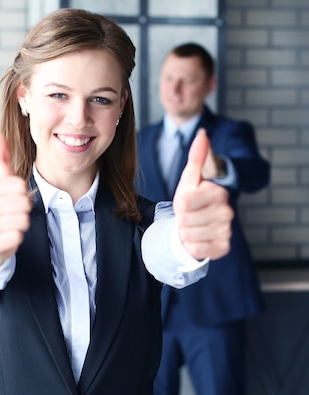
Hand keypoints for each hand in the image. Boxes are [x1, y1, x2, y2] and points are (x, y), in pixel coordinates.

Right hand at [0, 133, 31, 268]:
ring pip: (21, 221)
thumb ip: (2, 160)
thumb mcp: (1, 184)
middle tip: (16, 213)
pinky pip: (16, 238)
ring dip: (23, 223)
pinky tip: (10, 236)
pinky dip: (18, 237)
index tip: (14, 197)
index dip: (23, 192)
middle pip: (22, 203)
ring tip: (13, 224)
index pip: (19, 185)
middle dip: (25, 209)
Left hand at [173, 129, 233, 259]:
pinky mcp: (223, 248)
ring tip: (191, 227)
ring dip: (185, 232)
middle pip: (186, 219)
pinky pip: (197, 249)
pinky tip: (197, 239)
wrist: (193, 226)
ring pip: (190, 234)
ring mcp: (226, 231)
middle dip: (181, 219)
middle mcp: (228, 211)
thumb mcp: (189, 180)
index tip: (186, 203)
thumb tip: (203, 133)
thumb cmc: (190, 201)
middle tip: (188, 217)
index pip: (186, 202)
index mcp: (218, 192)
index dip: (180, 204)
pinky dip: (191, 245)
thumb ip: (196, 157)